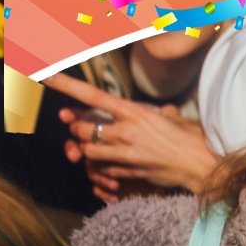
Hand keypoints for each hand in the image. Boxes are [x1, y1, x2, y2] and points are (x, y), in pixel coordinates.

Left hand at [45, 74, 217, 201]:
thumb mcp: (174, 117)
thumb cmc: (193, 138)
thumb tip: (162, 110)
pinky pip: (104, 169)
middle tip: (79, 127)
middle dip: (77, 128)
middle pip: (83, 128)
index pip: (92, 96)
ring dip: (85, 149)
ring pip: (89, 150)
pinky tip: (108, 166)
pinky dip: (101, 167)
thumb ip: (160, 112)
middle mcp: (126, 132)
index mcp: (134, 112)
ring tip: (91, 147)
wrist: (203, 166)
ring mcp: (126, 154)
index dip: (65, 85)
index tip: (43, 74)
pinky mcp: (129, 172)